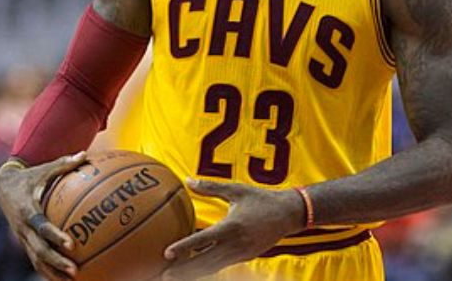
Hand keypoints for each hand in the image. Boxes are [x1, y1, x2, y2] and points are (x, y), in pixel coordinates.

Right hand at [0, 152, 86, 279]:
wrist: (4, 186)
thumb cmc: (30, 176)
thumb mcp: (44, 169)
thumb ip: (64, 163)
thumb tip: (85, 154)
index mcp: (27, 210)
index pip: (41, 227)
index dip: (55, 236)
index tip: (71, 244)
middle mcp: (23, 227)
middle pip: (39, 249)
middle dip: (56, 261)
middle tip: (75, 269)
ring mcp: (22, 237)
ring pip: (36, 259)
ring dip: (53, 271)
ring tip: (72, 279)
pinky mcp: (24, 242)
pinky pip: (35, 259)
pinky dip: (48, 270)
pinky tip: (63, 278)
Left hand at [161, 179, 305, 280]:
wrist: (288, 215)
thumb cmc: (261, 199)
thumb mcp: (236, 190)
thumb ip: (211, 187)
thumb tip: (187, 180)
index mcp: (231, 226)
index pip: (202, 240)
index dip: (183, 248)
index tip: (166, 253)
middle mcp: (235, 244)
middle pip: (204, 262)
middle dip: (183, 271)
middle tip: (162, 275)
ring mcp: (240, 254)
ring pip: (212, 268)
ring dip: (192, 273)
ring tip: (173, 277)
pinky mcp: (244, 258)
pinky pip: (221, 266)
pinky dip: (206, 270)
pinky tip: (193, 272)